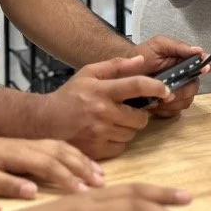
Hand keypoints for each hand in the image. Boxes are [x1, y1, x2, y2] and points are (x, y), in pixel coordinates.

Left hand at [0, 132, 103, 198]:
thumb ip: (5, 184)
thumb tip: (34, 191)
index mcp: (16, 153)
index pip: (49, 165)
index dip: (68, 179)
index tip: (85, 194)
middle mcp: (26, 145)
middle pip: (62, 153)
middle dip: (83, 169)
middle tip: (102, 186)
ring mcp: (27, 143)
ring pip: (62, 148)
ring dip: (82, 160)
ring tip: (100, 176)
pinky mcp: (25, 145)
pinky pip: (56, 146)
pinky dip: (73, 154)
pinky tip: (82, 163)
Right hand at [42, 55, 170, 159]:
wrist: (45, 122)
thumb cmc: (70, 95)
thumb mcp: (89, 73)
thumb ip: (116, 66)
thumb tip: (141, 60)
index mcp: (102, 90)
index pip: (136, 85)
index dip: (156, 87)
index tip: (165, 91)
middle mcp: (102, 112)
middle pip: (140, 117)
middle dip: (140, 114)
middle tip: (128, 110)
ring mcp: (100, 133)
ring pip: (132, 133)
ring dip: (129, 128)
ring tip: (113, 121)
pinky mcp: (97, 150)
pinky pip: (122, 147)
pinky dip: (119, 141)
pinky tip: (106, 133)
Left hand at [134, 35, 209, 118]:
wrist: (121, 72)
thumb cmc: (141, 55)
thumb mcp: (158, 45)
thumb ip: (178, 46)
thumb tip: (199, 51)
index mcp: (185, 62)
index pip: (205, 64)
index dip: (207, 67)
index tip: (204, 69)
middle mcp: (184, 78)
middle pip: (195, 88)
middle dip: (183, 91)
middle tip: (168, 92)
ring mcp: (176, 93)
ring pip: (186, 102)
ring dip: (173, 102)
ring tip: (157, 99)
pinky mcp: (167, 106)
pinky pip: (174, 112)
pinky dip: (165, 111)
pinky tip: (154, 106)